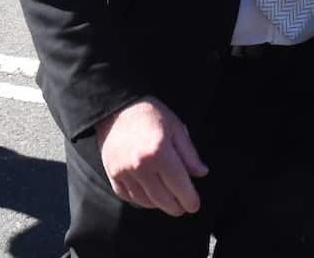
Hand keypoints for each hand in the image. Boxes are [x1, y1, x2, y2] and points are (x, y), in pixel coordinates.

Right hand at [95, 97, 208, 215]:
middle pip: (163, 199)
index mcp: (160, 152)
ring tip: (168, 201)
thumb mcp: (176, 127)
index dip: (190, 200)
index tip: (194, 205)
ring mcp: (124, 171)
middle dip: (176, 207)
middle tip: (183, 207)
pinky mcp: (112, 174)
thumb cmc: (151, 114)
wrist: (117, 107)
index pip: (180, 186)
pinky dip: (141, 200)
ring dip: (159, 205)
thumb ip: (189, 153)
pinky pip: (128, 197)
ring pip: (146, 201)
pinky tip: (150, 196)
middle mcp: (141, 165)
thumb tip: (201, 173)